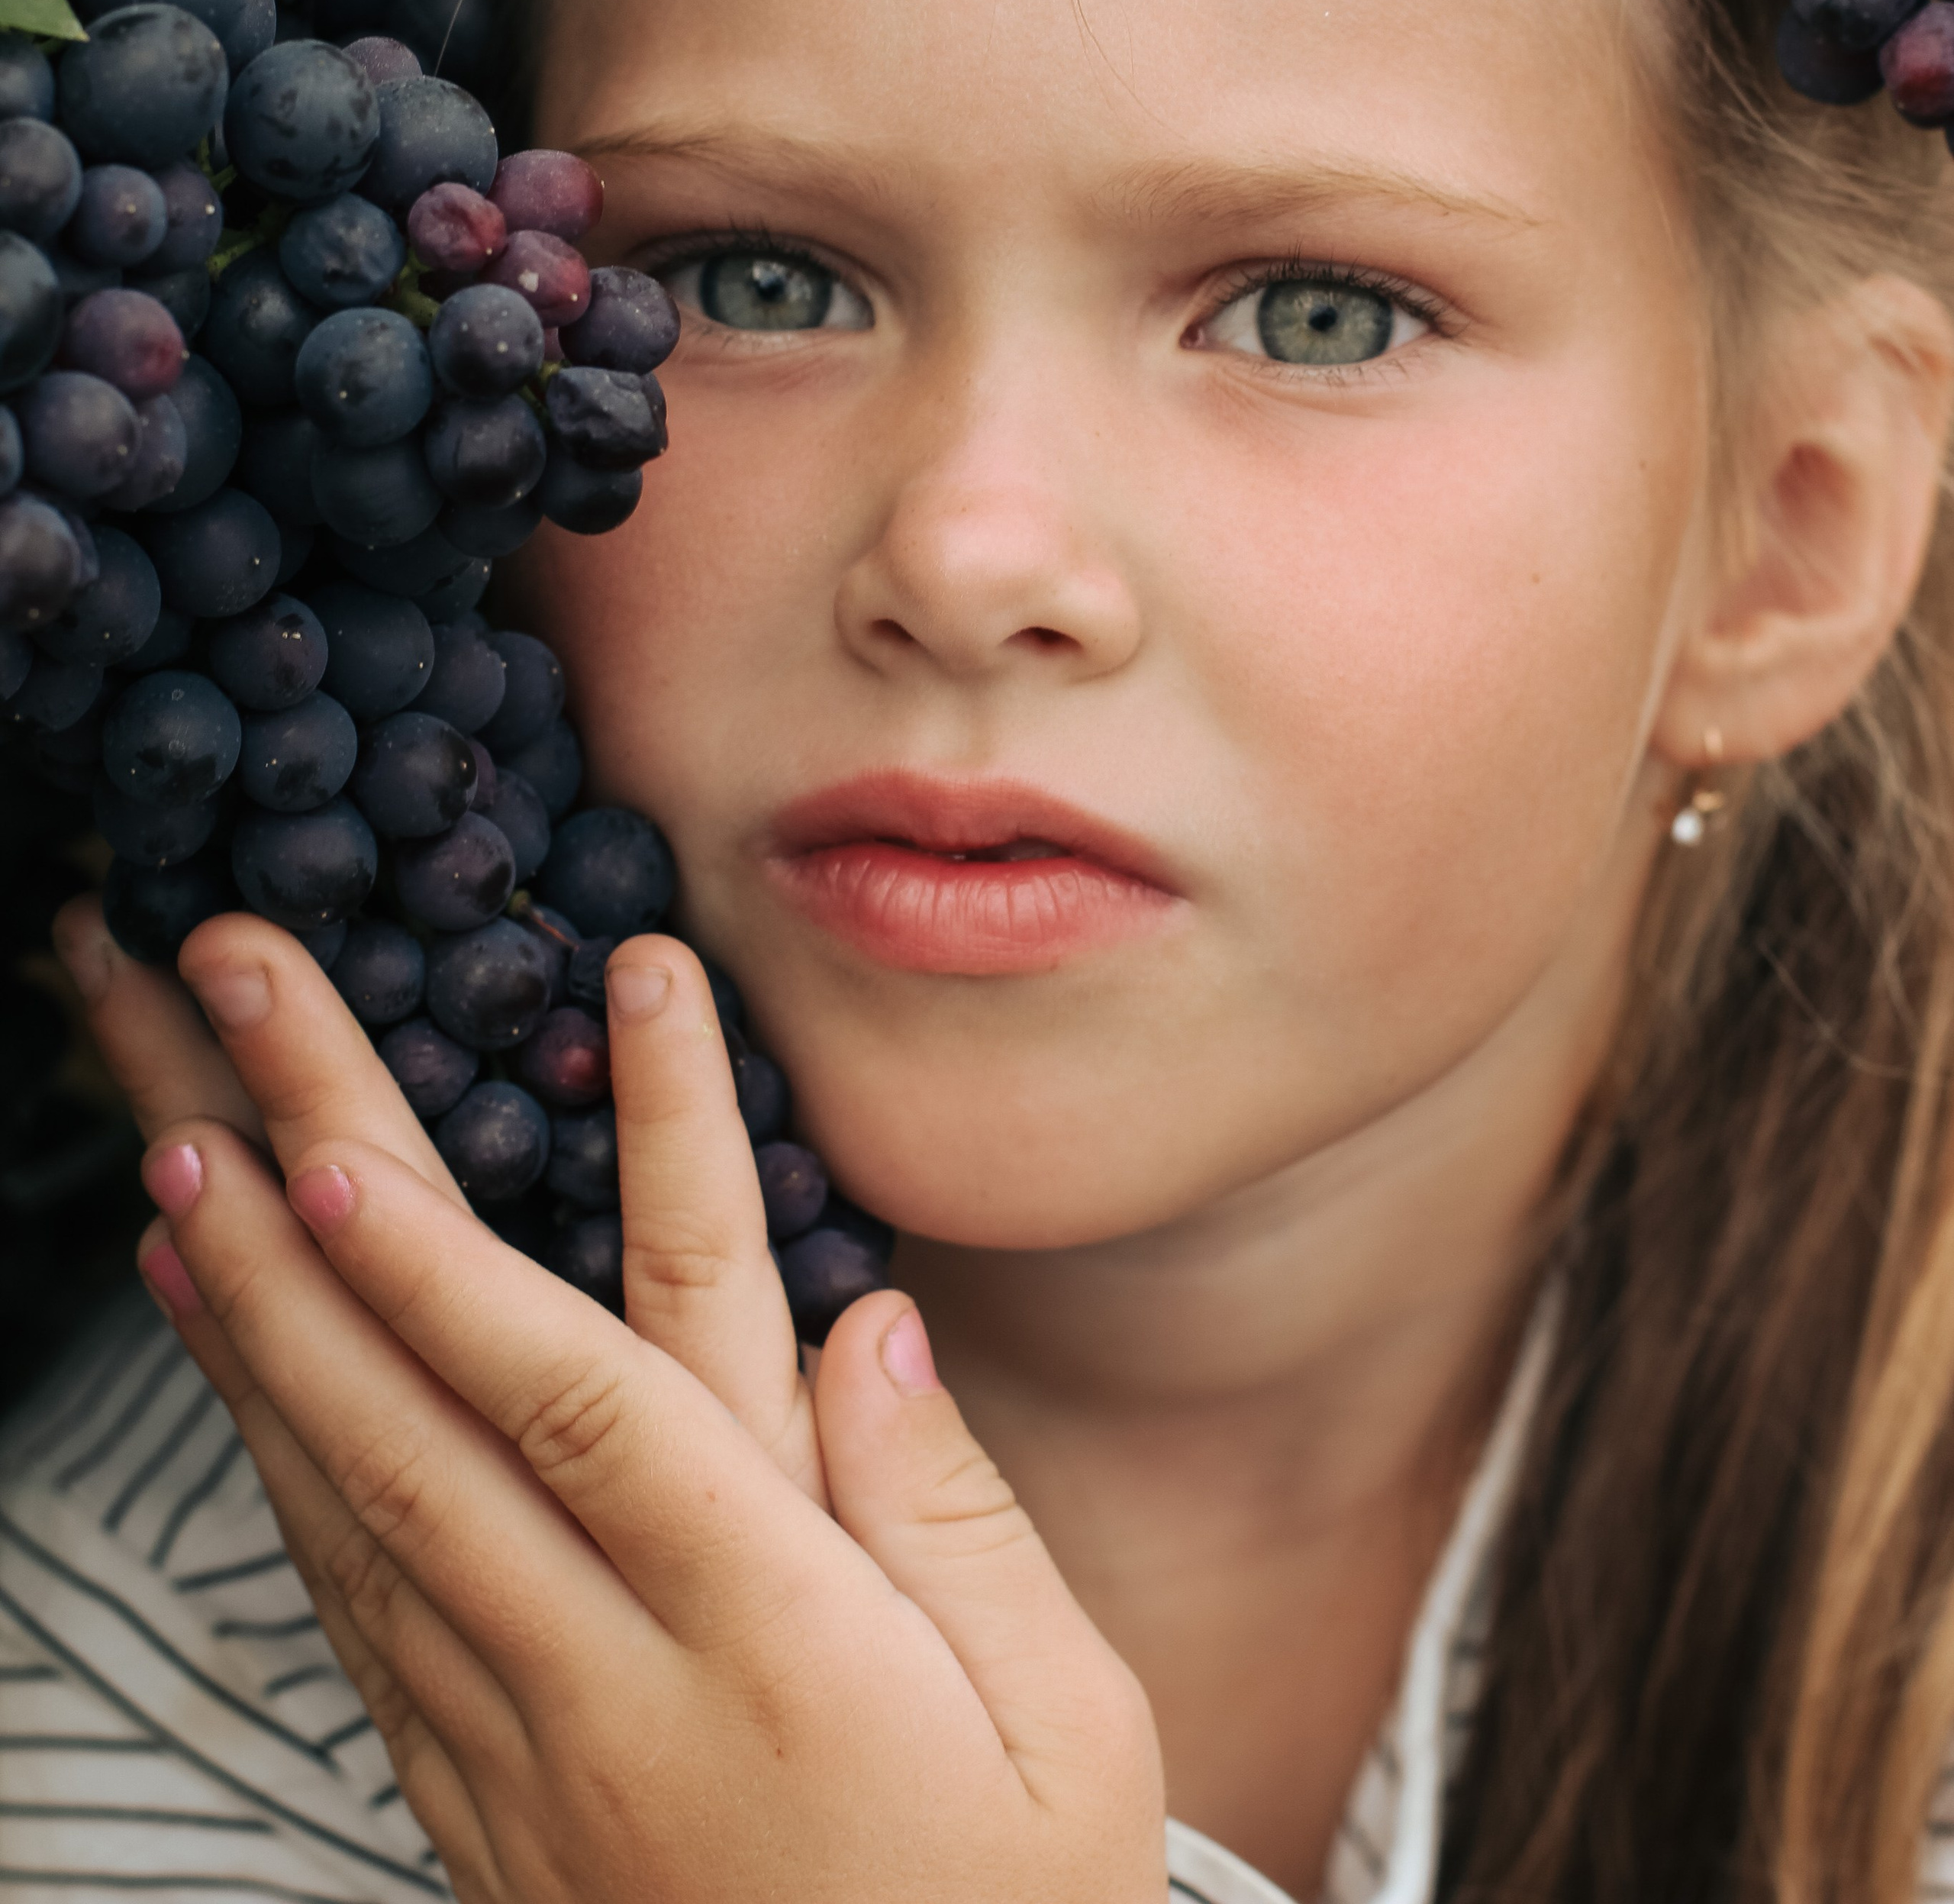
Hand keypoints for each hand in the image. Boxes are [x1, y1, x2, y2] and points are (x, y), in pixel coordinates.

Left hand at [57, 900, 1166, 1903]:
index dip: (509, 1236)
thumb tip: (870, 1315)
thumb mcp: (1075, 1731)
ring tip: (173, 1148)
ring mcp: (522, 1750)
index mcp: (776, 1640)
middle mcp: (613, 1683)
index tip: (459, 1069)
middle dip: (307, 1191)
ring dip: (251, 1314)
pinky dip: (274, 1463)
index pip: (615, 1390)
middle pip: (425, 1406)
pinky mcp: (478, 1803)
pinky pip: (351, 1607)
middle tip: (220, 1011)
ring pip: (354, 1501)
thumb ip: (958, 1512)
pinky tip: (238, 1361)